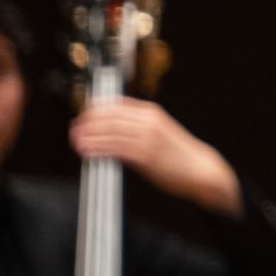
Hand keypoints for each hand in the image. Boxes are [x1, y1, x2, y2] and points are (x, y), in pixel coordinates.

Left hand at [68, 99, 241, 215]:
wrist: (201, 169)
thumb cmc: (179, 154)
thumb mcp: (160, 130)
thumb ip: (137, 126)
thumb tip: (110, 129)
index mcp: (151, 112)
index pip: (114, 105)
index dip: (93, 110)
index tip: (81, 117)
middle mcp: (148, 121)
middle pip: (108, 117)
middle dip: (87, 123)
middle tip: (74, 130)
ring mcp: (147, 137)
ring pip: (109, 132)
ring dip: (89, 137)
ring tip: (76, 142)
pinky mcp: (145, 155)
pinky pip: (115, 149)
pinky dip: (98, 150)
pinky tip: (88, 153)